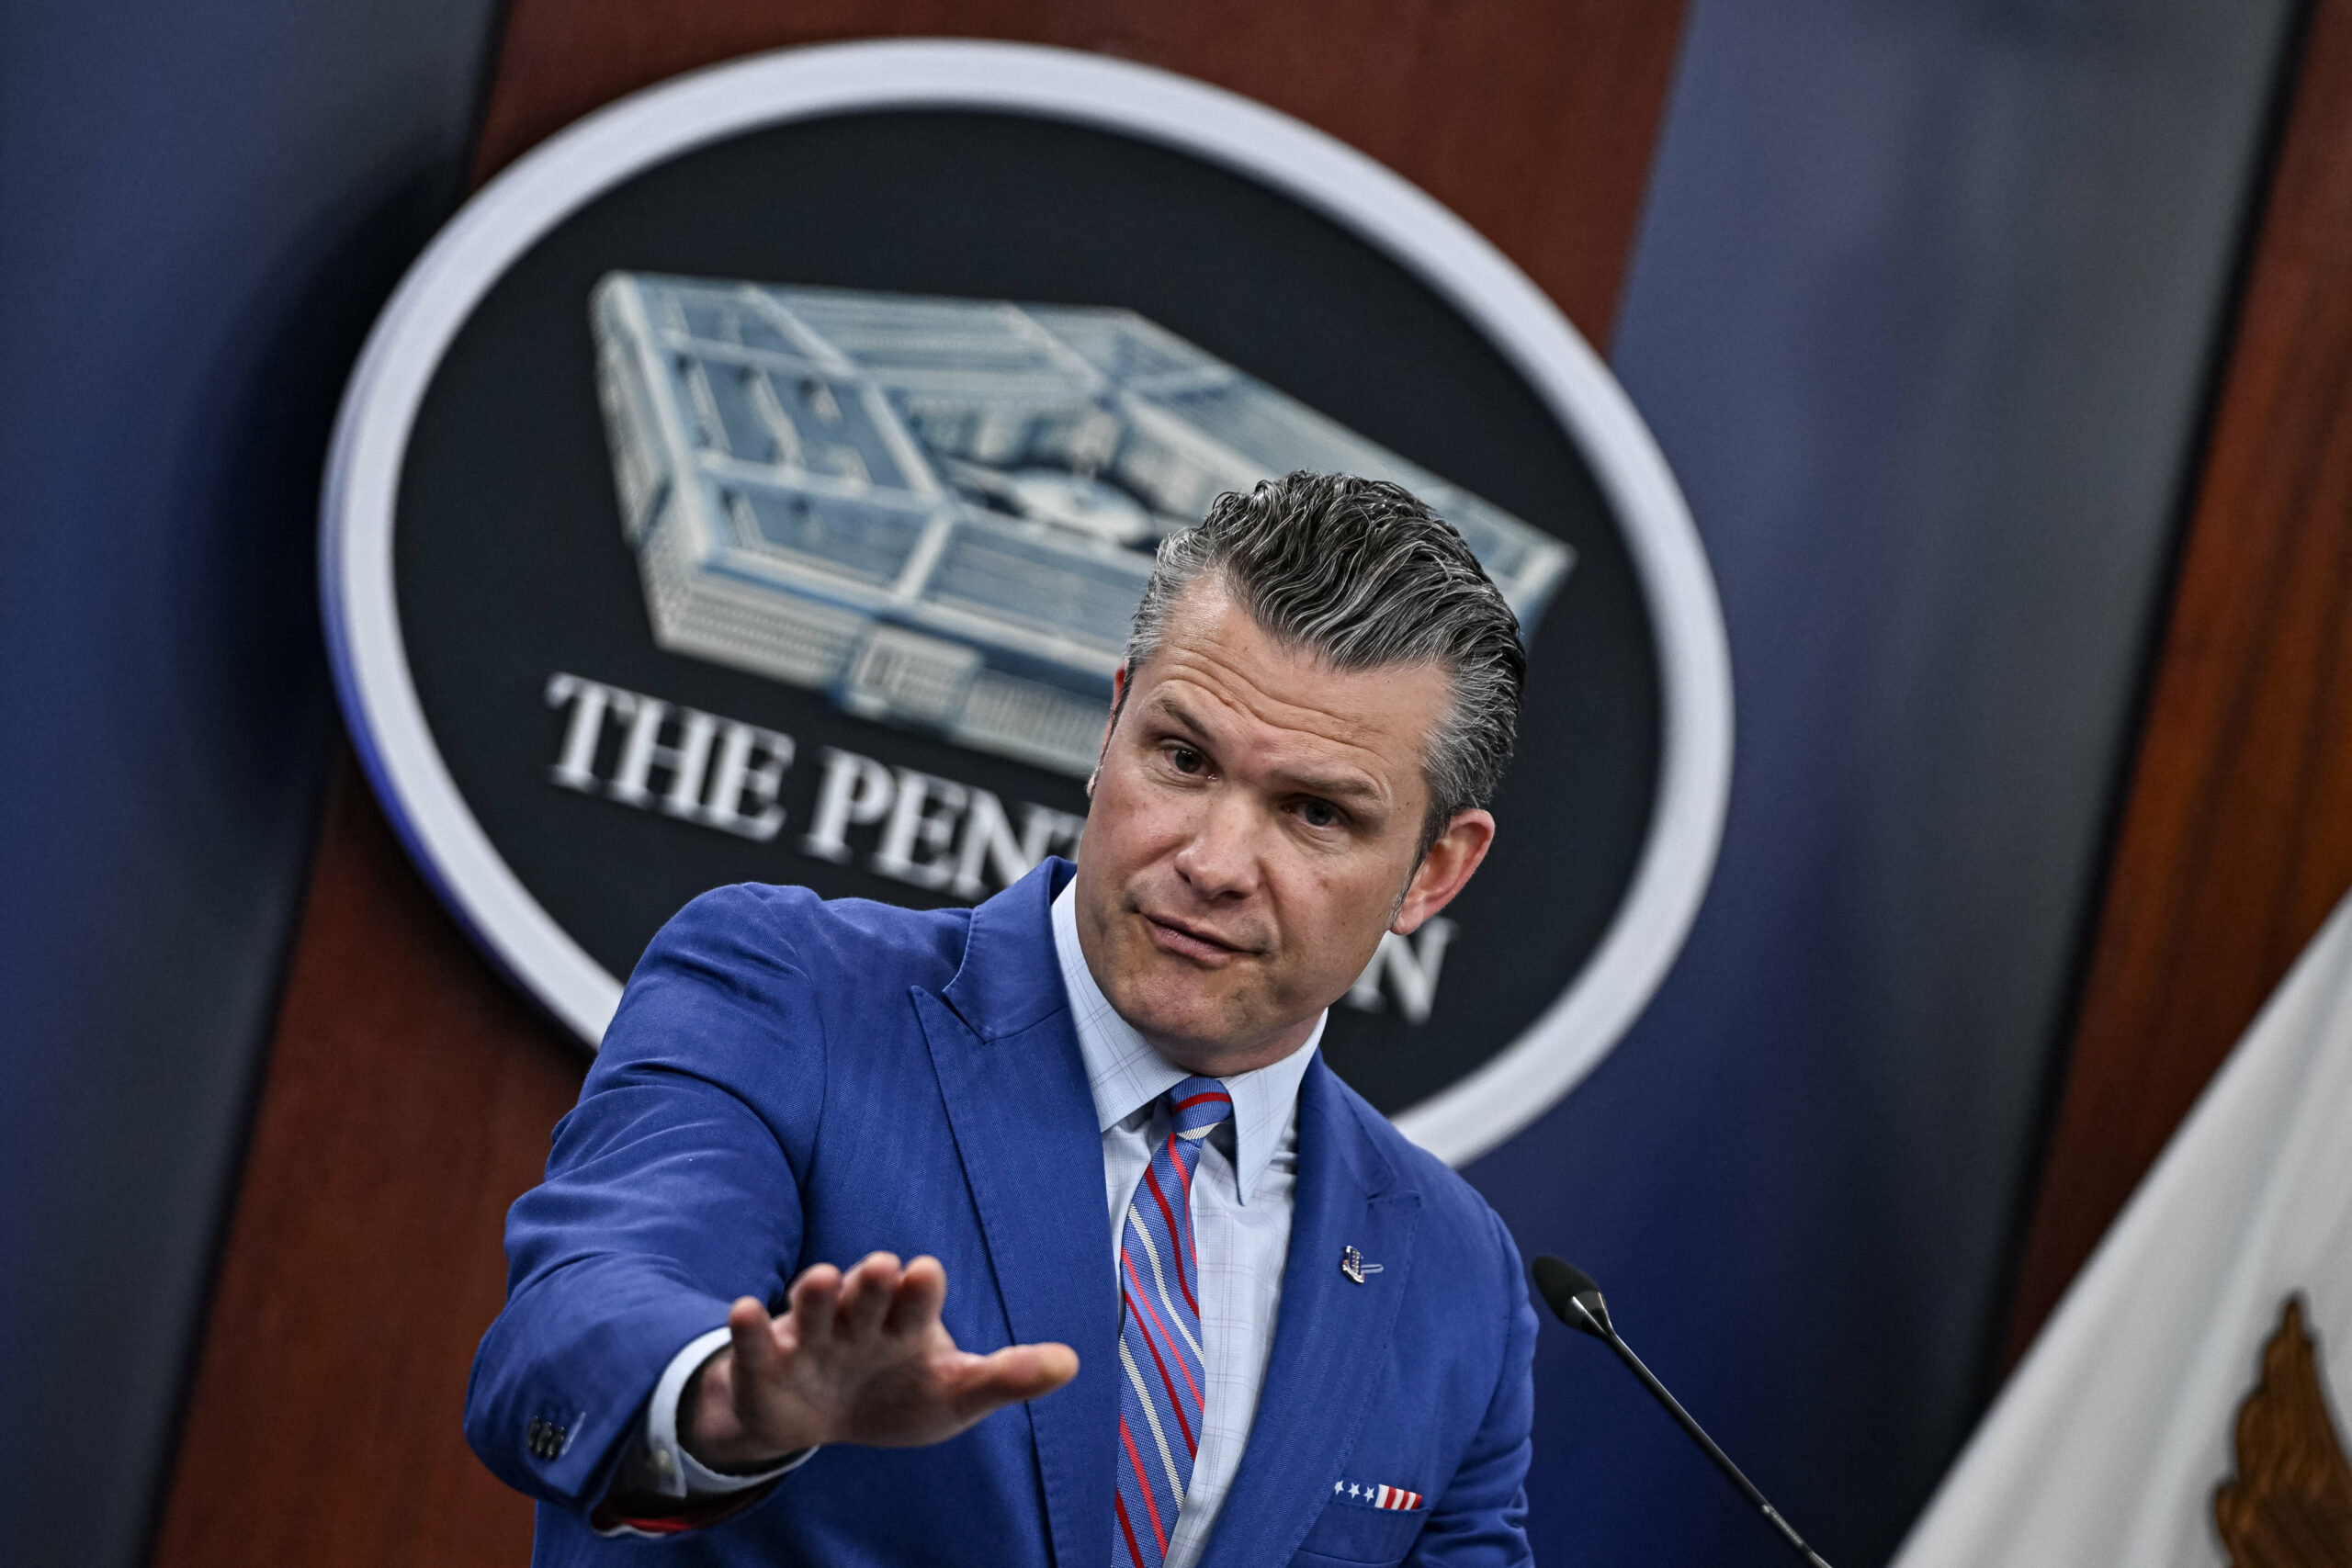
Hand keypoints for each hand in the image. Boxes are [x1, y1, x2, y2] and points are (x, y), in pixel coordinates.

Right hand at [679, 1252, 1078, 1472]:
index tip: (925, 1273)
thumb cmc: (897, 1394)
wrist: (821, 1418)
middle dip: (873, 1283)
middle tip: (881, 1270)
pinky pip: (753, 1342)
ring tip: (821, 1280)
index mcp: (908, 1323)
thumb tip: (1073, 1363)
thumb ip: (1006, 1378)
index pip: (918, 1299)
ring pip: (813, 1308)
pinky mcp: (766, 1363)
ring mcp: (811, 1338)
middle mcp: (860, 1319)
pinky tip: (746, 1312)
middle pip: (867, 1295)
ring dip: (816, 1294)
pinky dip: (747, 1330)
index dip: (920, 1289)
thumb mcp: (954, 1394)